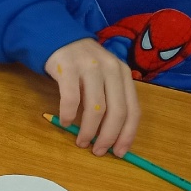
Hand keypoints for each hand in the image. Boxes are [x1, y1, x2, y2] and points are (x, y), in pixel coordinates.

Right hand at [44, 38, 140, 156]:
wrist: (57, 37)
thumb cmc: (81, 64)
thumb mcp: (103, 76)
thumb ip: (110, 98)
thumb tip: (111, 136)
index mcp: (123, 74)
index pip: (133, 109)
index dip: (128, 134)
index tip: (119, 153)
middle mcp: (111, 69)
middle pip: (117, 111)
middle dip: (108, 136)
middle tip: (98, 151)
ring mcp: (89, 67)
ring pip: (96, 107)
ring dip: (89, 130)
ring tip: (81, 141)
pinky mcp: (68, 67)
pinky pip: (71, 98)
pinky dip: (69, 114)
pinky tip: (65, 122)